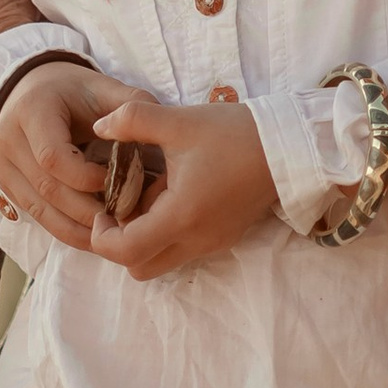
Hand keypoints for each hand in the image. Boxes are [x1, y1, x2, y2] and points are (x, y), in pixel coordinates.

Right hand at [0, 59, 145, 250]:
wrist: (36, 89)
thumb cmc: (74, 91)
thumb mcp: (102, 88)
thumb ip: (130, 105)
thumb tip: (155, 135)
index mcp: (32, 110)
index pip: (53, 158)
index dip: (86, 178)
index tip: (116, 181)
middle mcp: (7, 138)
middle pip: (47, 188)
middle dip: (86, 211)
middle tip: (122, 222)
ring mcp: (0, 163)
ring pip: (38, 209)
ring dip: (75, 229)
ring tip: (109, 235)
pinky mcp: (3, 182)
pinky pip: (33, 214)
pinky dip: (62, 228)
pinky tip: (89, 235)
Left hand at [89, 101, 278, 278]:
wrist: (289, 146)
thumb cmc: (234, 134)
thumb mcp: (179, 120)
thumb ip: (131, 120)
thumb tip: (99, 126)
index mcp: (181, 217)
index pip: (125, 252)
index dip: (102, 235)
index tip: (102, 206)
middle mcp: (196, 241)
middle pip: (140, 268)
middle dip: (121, 242)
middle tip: (121, 205)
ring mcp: (211, 243)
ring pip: (161, 260)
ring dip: (145, 236)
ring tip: (150, 192)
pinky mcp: (222, 238)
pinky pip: (181, 248)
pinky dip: (166, 230)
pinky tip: (174, 191)